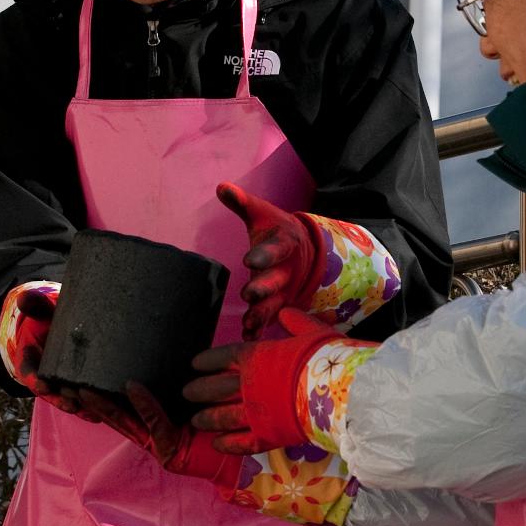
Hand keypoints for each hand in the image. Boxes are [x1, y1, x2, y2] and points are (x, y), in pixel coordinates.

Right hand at [0, 283, 91, 418]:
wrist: (57, 328)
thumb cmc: (49, 320)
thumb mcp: (41, 312)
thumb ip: (35, 306)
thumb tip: (26, 297)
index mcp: (30, 361)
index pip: (29, 372)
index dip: (35, 380)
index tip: (42, 385)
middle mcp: (45, 377)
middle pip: (52, 391)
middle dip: (62, 398)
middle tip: (72, 403)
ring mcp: (62, 384)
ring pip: (69, 399)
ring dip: (80, 407)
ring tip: (92, 413)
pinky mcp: (79, 386)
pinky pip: (85, 400)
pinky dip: (93, 408)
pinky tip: (105, 413)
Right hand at [78, 382, 238, 482]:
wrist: (233, 453)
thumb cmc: (212, 422)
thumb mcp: (187, 399)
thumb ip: (173, 381)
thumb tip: (166, 345)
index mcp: (150, 422)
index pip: (118, 408)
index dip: (98, 396)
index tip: (80, 379)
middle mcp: (148, 434)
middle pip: (113, 416)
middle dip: (91, 402)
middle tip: (71, 384)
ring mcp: (156, 443)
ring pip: (124, 422)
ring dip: (105, 406)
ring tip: (87, 390)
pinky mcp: (169, 448)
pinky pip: (154, 422)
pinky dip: (144, 404)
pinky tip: (132, 387)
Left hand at [184, 308, 344, 453]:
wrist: (339, 388)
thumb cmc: (325, 356)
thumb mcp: (310, 330)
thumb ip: (294, 321)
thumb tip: (285, 312)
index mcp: (256, 357)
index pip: (223, 357)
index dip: (206, 361)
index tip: (195, 364)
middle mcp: (249, 385)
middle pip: (215, 388)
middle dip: (198, 391)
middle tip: (187, 393)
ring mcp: (255, 412)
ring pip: (222, 417)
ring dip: (207, 418)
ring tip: (196, 420)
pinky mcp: (267, 436)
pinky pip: (241, 442)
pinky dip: (227, 444)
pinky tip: (216, 444)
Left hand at [217, 182, 325, 339]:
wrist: (304, 249)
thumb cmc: (276, 229)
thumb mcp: (262, 213)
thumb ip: (242, 203)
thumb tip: (221, 186)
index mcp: (285, 244)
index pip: (276, 249)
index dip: (264, 255)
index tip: (249, 260)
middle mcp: (287, 270)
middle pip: (276, 281)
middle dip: (263, 288)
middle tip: (249, 294)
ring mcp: (285, 290)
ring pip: (274, 304)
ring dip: (262, 314)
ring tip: (249, 324)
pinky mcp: (278, 304)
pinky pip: (270, 318)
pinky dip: (260, 329)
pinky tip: (248, 339)